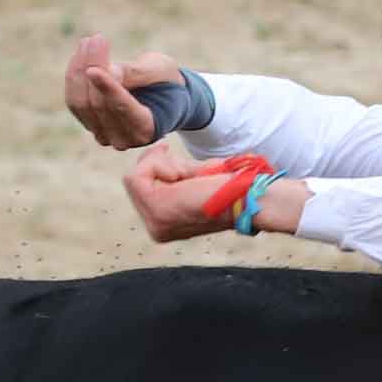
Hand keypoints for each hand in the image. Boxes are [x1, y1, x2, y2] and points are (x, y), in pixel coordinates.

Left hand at [63, 34, 186, 149]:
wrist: (165, 95)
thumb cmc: (167, 80)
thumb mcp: (160, 71)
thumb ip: (135, 73)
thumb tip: (107, 72)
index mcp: (146, 128)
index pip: (122, 108)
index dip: (107, 88)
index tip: (92, 69)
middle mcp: (123, 139)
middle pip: (97, 104)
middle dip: (92, 67)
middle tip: (96, 38)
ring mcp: (104, 135)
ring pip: (80, 103)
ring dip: (79, 69)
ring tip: (88, 41)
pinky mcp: (90, 124)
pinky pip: (74, 102)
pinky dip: (74, 76)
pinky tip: (80, 54)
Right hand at [124, 148, 275, 242]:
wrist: (247, 198)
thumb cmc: (228, 187)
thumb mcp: (193, 178)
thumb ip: (174, 174)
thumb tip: (157, 151)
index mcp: (164, 225)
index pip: (141, 188)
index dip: (158, 167)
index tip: (181, 165)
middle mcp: (156, 229)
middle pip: (135, 181)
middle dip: (160, 165)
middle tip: (188, 170)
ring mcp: (153, 223)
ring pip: (134, 177)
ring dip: (163, 166)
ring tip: (188, 174)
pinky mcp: (155, 210)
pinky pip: (137, 175)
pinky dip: (158, 165)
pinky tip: (180, 175)